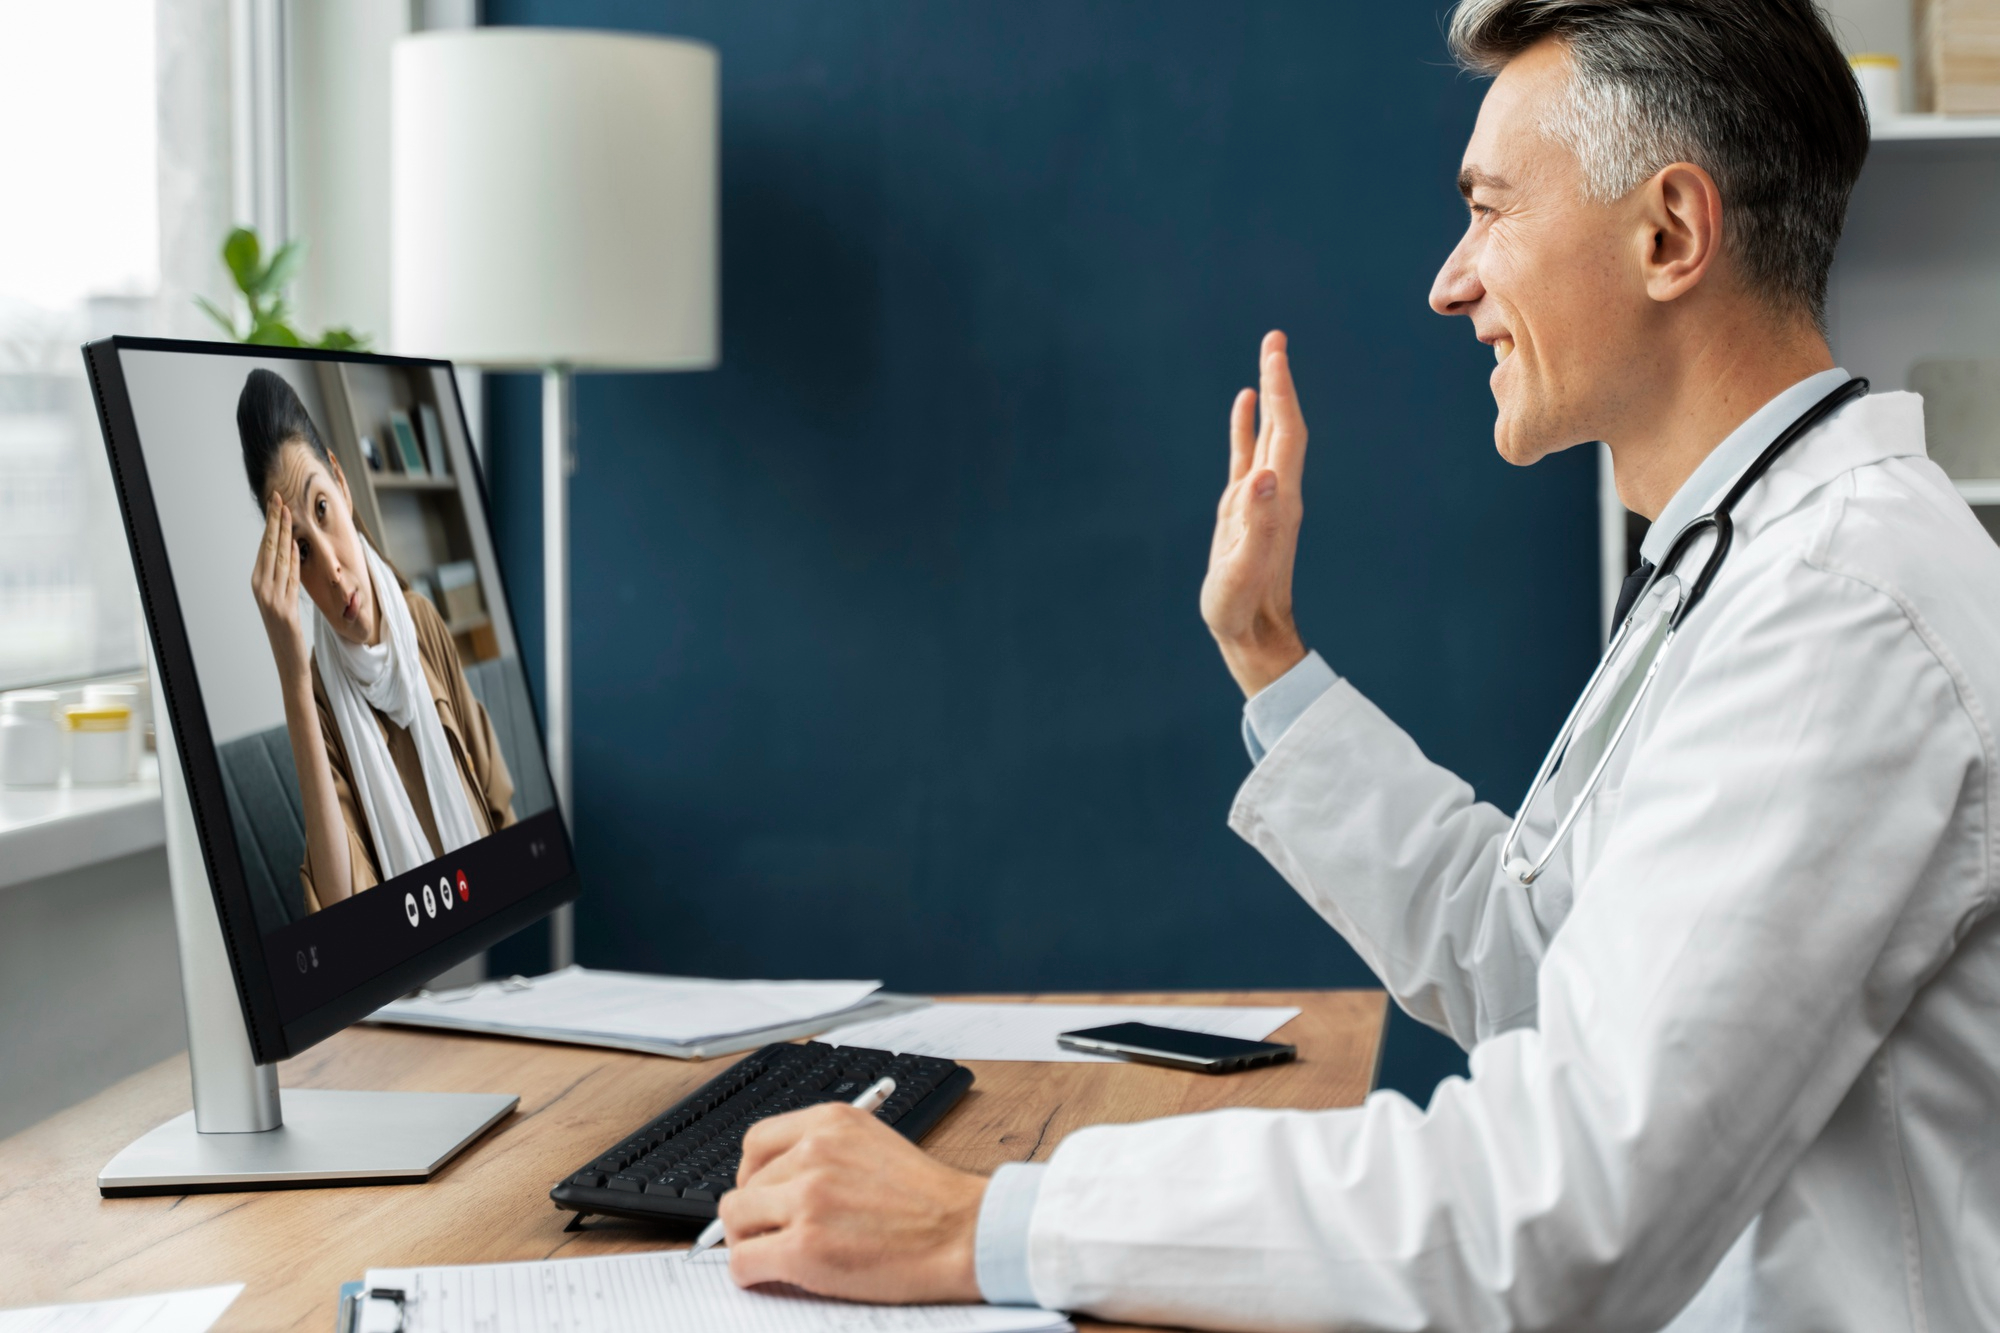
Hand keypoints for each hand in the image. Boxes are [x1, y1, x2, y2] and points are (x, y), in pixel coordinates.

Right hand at [250, 491, 310, 689]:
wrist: (289, 661)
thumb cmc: (287, 630)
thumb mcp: (284, 598)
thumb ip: (285, 576)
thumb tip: (290, 548)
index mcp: (259, 584)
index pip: (265, 548)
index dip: (270, 525)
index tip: (276, 504)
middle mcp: (261, 589)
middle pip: (268, 549)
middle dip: (274, 522)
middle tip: (279, 498)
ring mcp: (271, 599)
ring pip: (278, 560)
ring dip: (283, 534)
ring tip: (287, 512)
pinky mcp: (283, 610)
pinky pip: (289, 579)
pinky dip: (291, 560)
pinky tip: (294, 544)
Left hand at [720, 1103, 986, 1303]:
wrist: (965, 1233)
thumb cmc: (930, 1200)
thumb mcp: (874, 1146)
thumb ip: (825, 1153)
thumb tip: (778, 1182)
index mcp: (831, 1123)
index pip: (756, 1142)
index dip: (753, 1175)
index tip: (763, 1195)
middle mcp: (814, 1152)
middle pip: (744, 1184)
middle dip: (755, 1214)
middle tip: (773, 1234)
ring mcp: (807, 1199)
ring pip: (735, 1220)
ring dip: (749, 1241)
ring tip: (774, 1254)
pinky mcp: (804, 1246)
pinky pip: (743, 1261)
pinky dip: (749, 1273)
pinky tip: (771, 1275)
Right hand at [1200, 330, 1309, 696]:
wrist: (1251, 633)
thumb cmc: (1241, 607)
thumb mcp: (1243, 567)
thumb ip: (1256, 524)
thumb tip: (1264, 475)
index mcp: (1278, 500)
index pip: (1286, 433)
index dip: (1282, 392)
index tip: (1275, 353)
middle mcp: (1276, 492)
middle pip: (1284, 425)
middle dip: (1280, 380)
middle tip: (1274, 338)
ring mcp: (1261, 500)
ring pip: (1268, 435)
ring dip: (1269, 396)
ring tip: (1267, 359)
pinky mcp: (1244, 510)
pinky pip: (1247, 456)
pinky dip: (1247, 427)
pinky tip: (1244, 405)